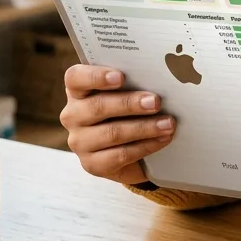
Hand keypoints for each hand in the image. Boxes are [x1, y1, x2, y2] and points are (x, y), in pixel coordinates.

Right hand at [60, 65, 175, 184]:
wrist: (130, 150)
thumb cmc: (129, 111)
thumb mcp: (127, 93)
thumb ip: (134, 83)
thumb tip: (160, 78)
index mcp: (78, 91)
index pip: (75, 78)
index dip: (96, 76)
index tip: (120, 77)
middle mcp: (73, 115)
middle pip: (97, 106)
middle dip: (130, 104)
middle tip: (156, 102)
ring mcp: (80, 142)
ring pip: (112, 133)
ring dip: (144, 127)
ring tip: (168, 123)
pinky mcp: (92, 164)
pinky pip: (120, 155)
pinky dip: (146, 146)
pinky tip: (162, 139)